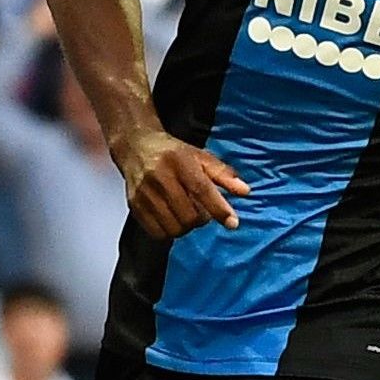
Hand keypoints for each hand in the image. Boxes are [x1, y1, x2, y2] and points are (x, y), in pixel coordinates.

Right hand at [111, 129, 246, 236]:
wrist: (136, 147)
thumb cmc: (173, 153)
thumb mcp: (201, 157)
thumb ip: (224, 174)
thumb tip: (245, 191)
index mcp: (179, 162)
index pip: (201, 189)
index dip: (219, 208)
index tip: (232, 223)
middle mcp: (160, 177)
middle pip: (188, 214)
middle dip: (202, 219)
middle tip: (202, 211)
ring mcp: (144, 194)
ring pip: (174, 227)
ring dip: (186, 227)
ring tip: (186, 214)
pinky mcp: (135, 206)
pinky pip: (157, 233)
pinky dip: (170, 232)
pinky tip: (172, 219)